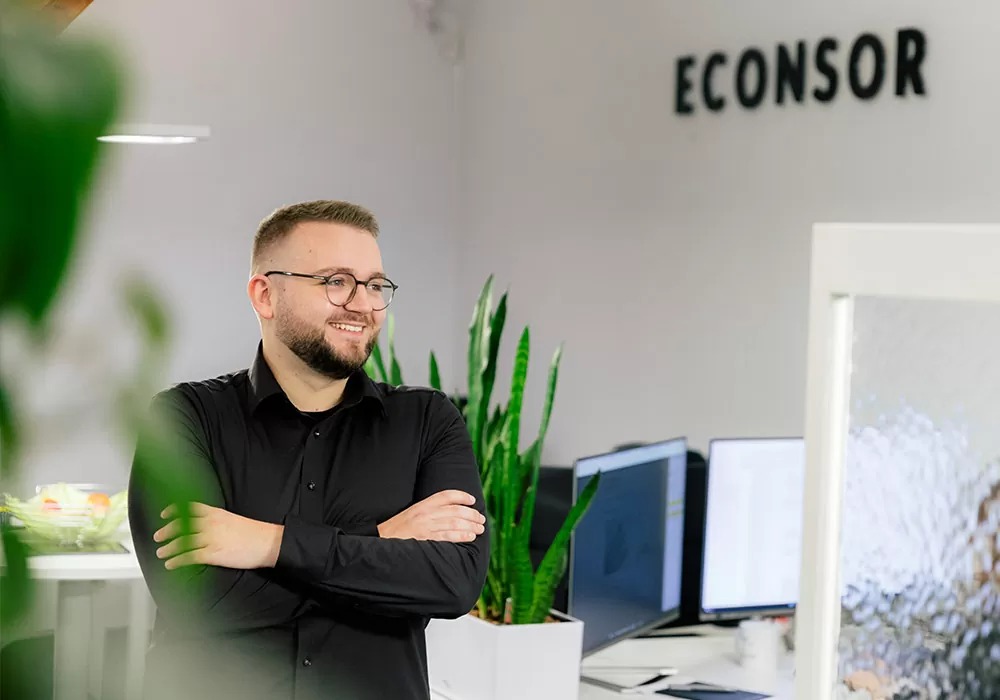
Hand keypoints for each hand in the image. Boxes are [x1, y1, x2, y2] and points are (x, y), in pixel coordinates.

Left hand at [154, 503, 283, 570]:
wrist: (268, 542)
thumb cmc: (254, 533)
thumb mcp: (232, 519)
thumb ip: (217, 520)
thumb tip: (203, 525)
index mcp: (216, 513)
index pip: (189, 508)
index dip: (174, 510)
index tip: (164, 514)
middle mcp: (211, 524)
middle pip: (181, 525)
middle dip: (166, 531)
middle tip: (158, 536)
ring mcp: (211, 539)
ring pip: (182, 542)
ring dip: (168, 548)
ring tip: (161, 553)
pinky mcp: (213, 554)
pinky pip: (190, 557)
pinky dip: (177, 561)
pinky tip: (171, 564)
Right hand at [377, 490, 485, 542]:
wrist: (380, 542)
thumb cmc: (398, 531)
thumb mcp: (412, 514)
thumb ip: (429, 512)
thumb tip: (451, 513)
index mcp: (422, 505)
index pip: (446, 495)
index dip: (461, 496)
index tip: (472, 500)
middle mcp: (425, 513)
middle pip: (455, 510)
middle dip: (472, 514)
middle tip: (481, 519)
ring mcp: (425, 527)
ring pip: (455, 522)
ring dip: (471, 525)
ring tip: (480, 529)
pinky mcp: (425, 540)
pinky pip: (448, 536)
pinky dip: (461, 535)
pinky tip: (470, 537)